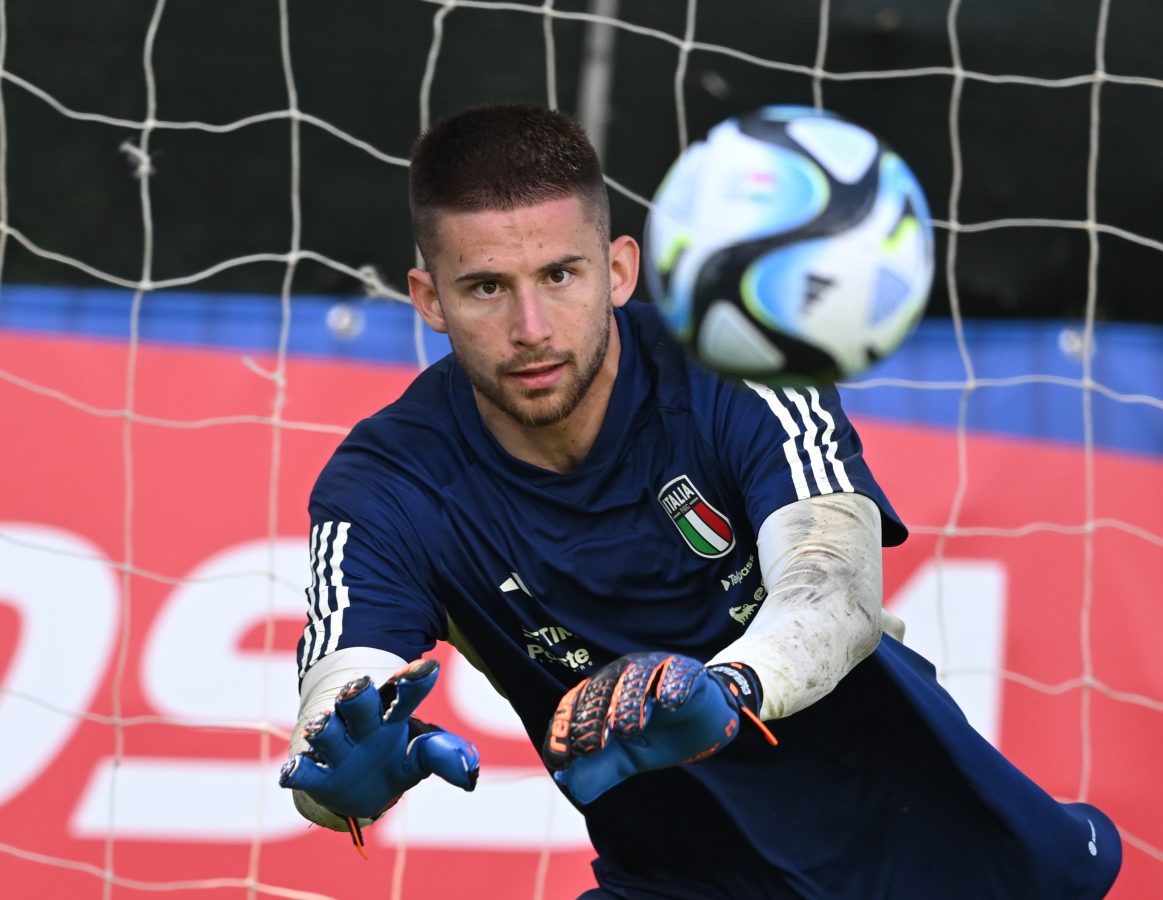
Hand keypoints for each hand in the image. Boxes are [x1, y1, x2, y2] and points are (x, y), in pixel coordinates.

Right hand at [279, 659, 479, 821]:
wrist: (354, 786)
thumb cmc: (391, 758)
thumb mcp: (419, 756)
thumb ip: (442, 755)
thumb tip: (470, 772)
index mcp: (389, 714)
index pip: (403, 692)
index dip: (414, 680)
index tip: (429, 668)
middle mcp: (360, 724)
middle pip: (358, 701)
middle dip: (357, 693)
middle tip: (359, 688)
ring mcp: (337, 748)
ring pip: (327, 729)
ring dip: (324, 727)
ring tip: (324, 726)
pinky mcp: (318, 776)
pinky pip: (303, 771)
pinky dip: (297, 770)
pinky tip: (293, 770)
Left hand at [541, 652, 775, 803]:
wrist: (704, 726)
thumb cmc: (656, 737)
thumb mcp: (625, 759)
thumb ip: (598, 770)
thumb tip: (569, 786)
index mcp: (601, 693)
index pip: (575, 704)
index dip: (565, 731)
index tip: (563, 761)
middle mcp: (623, 676)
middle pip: (601, 687)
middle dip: (592, 717)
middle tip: (590, 748)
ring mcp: (655, 670)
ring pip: (636, 677)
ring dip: (629, 702)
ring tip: (629, 730)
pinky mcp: (688, 672)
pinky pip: (679, 672)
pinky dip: (673, 685)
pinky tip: (670, 702)